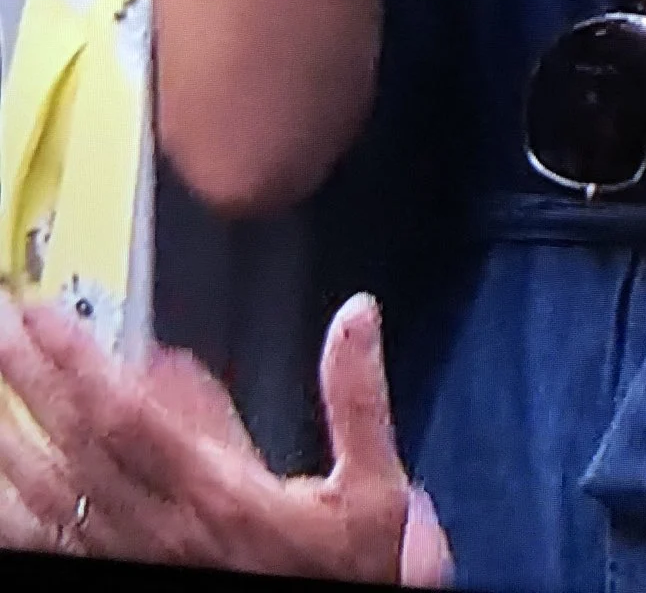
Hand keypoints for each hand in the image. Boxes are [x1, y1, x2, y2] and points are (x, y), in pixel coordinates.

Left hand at [0, 288, 446, 582]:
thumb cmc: (343, 572)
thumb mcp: (374, 491)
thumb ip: (359, 401)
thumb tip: (357, 315)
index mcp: (218, 497)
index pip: (127, 421)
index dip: (79, 365)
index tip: (45, 313)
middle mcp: (160, 530)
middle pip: (73, 446)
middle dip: (30, 377)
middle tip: (0, 318)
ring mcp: (130, 560)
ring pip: (46, 498)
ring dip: (8, 435)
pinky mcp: (118, 579)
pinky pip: (48, 545)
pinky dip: (14, 511)